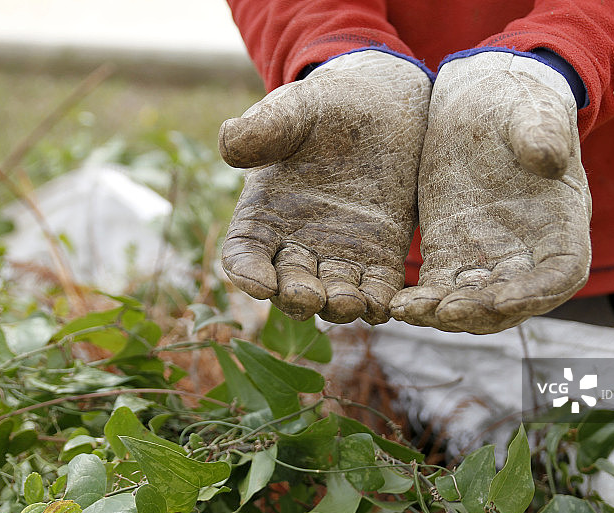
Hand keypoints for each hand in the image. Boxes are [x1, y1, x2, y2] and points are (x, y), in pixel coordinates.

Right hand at [219, 50, 430, 323]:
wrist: (381, 105)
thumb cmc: (324, 107)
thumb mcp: (293, 110)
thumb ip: (263, 128)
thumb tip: (228, 143)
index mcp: (263, 216)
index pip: (245, 255)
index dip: (247, 273)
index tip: (259, 283)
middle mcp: (297, 244)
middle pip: (288, 286)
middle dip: (297, 297)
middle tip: (310, 297)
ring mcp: (340, 255)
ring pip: (333, 296)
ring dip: (340, 307)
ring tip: (351, 303)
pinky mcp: (380, 257)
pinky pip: (376, 290)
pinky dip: (379, 303)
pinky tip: (384, 305)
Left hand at [390, 51, 590, 333]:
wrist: (479, 99)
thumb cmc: (517, 101)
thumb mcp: (533, 110)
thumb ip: (543, 132)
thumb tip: (548, 158)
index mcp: (563, 222)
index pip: (560, 274)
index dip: (535, 293)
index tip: (502, 300)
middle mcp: (527, 250)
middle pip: (511, 301)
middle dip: (480, 312)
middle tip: (444, 311)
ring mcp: (487, 255)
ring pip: (471, 302)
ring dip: (444, 313)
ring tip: (409, 311)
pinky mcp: (450, 251)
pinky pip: (439, 287)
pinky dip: (422, 301)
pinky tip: (397, 304)